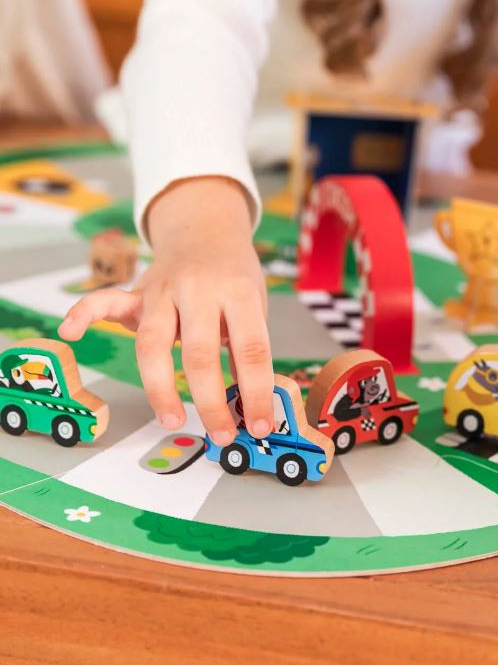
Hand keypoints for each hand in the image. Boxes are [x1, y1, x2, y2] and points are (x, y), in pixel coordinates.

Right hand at [58, 177, 274, 444]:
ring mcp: (163, 291)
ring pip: (154, 342)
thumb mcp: (254, 306)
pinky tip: (70, 331)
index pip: (250, 350)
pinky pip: (105, 300)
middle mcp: (198, 290)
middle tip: (220, 434)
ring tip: (172, 420)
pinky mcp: (137, 293)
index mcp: (237, 293)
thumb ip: (246, 349)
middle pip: (199, 353)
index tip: (260, 426)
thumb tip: (247, 406)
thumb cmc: (234, 279)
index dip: (256, 393)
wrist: (206, 231)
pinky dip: (84, 313)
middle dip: (210, 401)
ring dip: (161, 387)